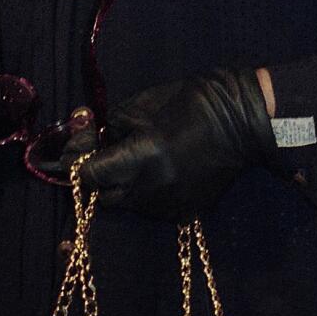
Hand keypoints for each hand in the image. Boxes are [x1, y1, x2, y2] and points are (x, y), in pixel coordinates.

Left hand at [80, 67, 276, 220]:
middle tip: (105, 154)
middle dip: (99, 176)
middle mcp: (151, 190)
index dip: (77, 160)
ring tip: (138, 160)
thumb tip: (94, 139)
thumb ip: (113, 126)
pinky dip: (148, 193)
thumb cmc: (192, 101)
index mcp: (141, 158)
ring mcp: (168, 207)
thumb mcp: (143, 103)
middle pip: (104, 195)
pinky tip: (161, 171)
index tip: (74, 148)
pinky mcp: (184, 214)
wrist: (242, 120)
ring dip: (124, 185)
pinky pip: (152, 208)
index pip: (89, 174)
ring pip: (128, 204)